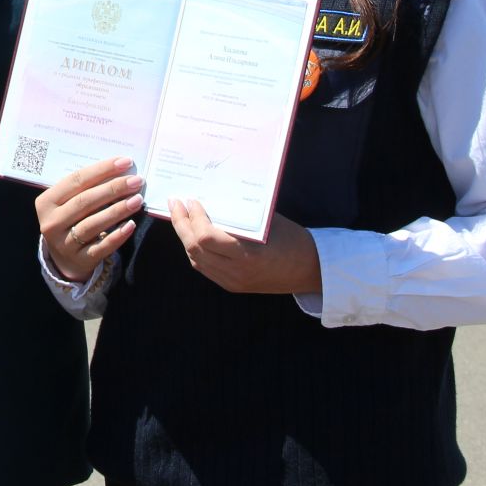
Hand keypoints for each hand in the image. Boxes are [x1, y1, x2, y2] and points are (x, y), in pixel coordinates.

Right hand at [35, 156, 142, 282]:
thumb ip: (85, 188)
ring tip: (137, 199)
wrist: (63, 258)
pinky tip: (131, 224)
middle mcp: (52, 223)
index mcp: (46, 202)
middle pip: (85, 201)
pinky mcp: (80, 260)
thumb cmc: (70, 220)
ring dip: (118, 210)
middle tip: (136, 181)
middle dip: (113, 188)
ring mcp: (64, 243)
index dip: (102, 170)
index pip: (76, 180)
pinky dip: (117, 235)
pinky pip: (101, 246)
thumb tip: (119, 170)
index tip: (125, 162)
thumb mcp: (67, 203)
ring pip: (93, 223)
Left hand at [167, 200, 321, 295]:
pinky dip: (195, 250)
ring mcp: (232, 282)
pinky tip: (193, 236)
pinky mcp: (232, 286)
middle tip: (175, 204)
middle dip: (181, 224)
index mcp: (247, 255)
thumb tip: (210, 199)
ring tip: (181, 218)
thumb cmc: (292, 239)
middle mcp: (236, 272)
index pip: (205, 237)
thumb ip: (238, 215)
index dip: (194, 218)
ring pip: (195, 259)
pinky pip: (204, 268)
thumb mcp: (267, 222)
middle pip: (194, 248)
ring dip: (185, 237)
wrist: (311, 270)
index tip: (191, 201)